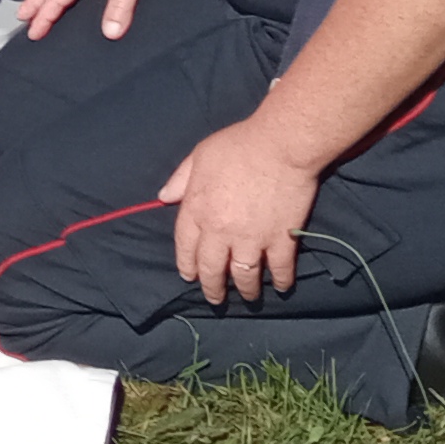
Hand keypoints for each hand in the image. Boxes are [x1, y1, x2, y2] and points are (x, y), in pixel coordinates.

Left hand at [157, 120, 322, 305]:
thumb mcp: (200, 155)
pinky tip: (279, 286)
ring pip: (244, 276)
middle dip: (212, 288)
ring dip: (245, 290)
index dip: (187, 266)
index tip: (190, 276)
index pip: (185, 248)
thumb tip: (163, 198)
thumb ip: (180, 179)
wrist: (281, 145)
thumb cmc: (239, 145)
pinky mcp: (281, 239)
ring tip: (247, 297)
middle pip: (212, 269)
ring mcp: (252, 238)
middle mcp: (221, 231)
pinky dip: (280, 281)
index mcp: (197, 210)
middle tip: (216, 299)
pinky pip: (279, 269)